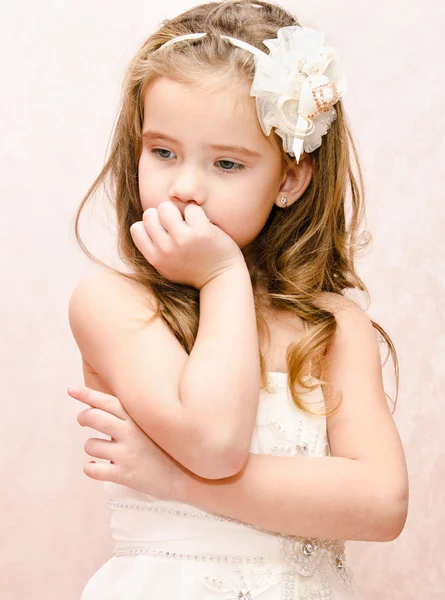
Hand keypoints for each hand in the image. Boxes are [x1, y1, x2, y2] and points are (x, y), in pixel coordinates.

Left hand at [67, 385, 189, 501]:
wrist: (187, 477)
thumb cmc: (166, 449)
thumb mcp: (152, 426)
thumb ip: (130, 416)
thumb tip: (103, 405)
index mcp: (136, 418)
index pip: (106, 401)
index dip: (86, 394)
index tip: (70, 389)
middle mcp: (130, 432)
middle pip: (92, 417)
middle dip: (83, 418)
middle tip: (84, 421)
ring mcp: (126, 454)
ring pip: (89, 445)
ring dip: (92, 449)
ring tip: (105, 452)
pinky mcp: (124, 474)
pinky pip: (92, 470)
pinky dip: (91, 469)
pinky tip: (100, 468)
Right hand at [130, 200, 243, 289]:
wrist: (221, 279)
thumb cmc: (193, 271)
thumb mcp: (166, 267)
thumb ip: (153, 250)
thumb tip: (142, 225)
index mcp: (155, 258)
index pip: (136, 228)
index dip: (149, 225)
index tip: (162, 231)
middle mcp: (166, 249)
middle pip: (149, 214)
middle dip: (161, 215)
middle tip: (176, 224)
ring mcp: (184, 240)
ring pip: (166, 207)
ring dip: (177, 210)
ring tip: (187, 221)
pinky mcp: (202, 232)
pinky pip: (191, 208)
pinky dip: (196, 212)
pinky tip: (202, 223)